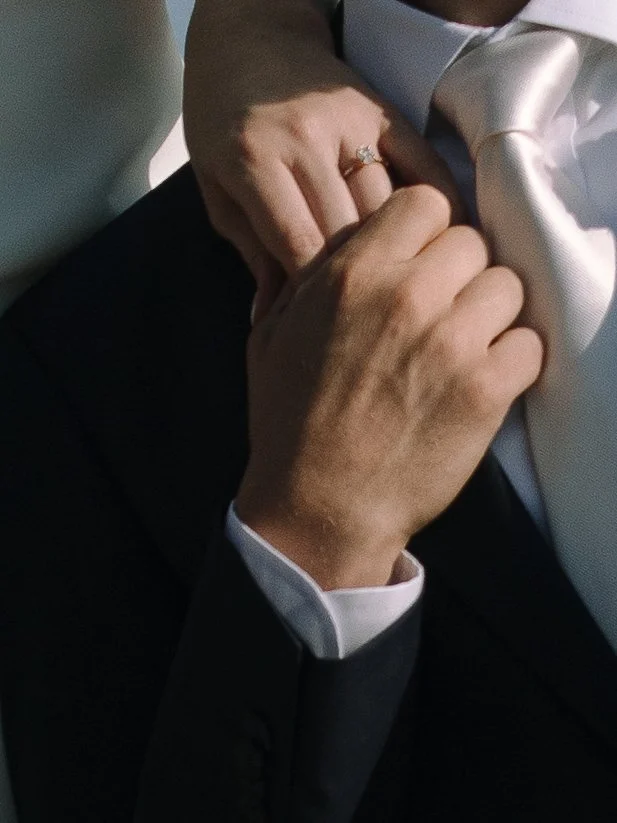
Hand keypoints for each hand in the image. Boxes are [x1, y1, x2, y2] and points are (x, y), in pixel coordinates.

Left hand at [184, 0, 462, 320]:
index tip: (333, 334)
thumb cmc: (222, 125)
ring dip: (403, 257)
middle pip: (349, 232)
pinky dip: (441, 209)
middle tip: (375, 327)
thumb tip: (271, 317)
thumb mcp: (218, 191)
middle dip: (363, 287)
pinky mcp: (387, 111)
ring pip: (389, 208)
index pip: (299, 244)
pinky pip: (425, 167)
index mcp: (255, 161)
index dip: (320, 298)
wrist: (249, 40)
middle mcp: (306, 138)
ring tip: (411, 300)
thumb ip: (251, 251)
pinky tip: (448, 247)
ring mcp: (352, 122)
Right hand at [235, 186, 542, 589]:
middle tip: (441, 310)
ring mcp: (451, 343)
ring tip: (463, 346)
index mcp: (354, 275)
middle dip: (459, 272)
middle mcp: (407, 297)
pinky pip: (529, 344)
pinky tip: (482, 379)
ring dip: (489, 312)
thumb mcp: (272, 334)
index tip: (422, 262)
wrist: (317, 505)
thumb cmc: (288, 422)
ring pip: (508, 286)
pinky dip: (513, 359)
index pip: (426, 204)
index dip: (428, 232)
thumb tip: (345, 242)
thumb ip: (311, 277)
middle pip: (473, 242)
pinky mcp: (485, 391)